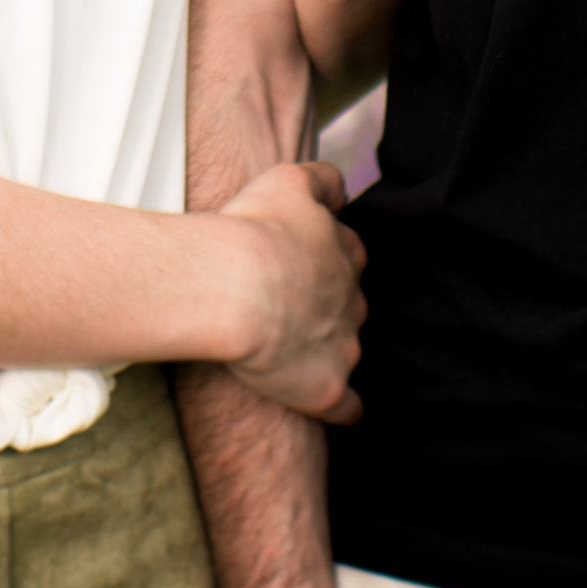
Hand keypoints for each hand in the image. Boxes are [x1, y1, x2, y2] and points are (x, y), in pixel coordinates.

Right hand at [215, 159, 366, 421]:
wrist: (235, 287)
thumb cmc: (252, 229)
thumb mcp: (287, 180)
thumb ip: (322, 180)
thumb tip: (342, 193)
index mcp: (343, 253)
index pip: (348, 252)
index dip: (323, 258)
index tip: (298, 264)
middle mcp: (352, 300)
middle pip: (350, 303)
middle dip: (328, 306)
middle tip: (288, 307)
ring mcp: (344, 346)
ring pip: (348, 349)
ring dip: (330, 350)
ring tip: (294, 354)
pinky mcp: (327, 389)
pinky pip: (346, 406)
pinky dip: (343, 406)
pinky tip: (333, 406)